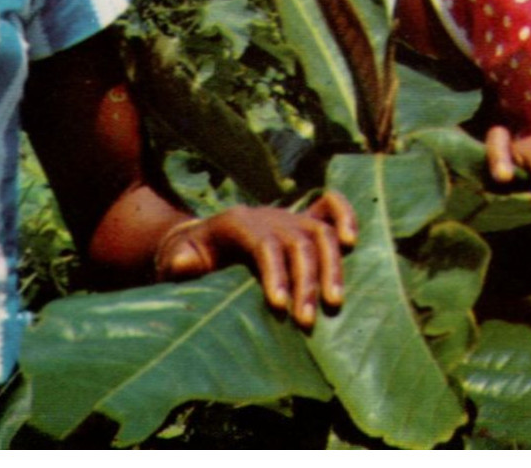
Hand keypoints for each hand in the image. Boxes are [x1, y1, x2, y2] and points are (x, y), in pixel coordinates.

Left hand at [154, 192, 357, 327]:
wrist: (201, 242)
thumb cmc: (191, 256)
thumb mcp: (178, 259)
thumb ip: (179, 261)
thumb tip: (182, 264)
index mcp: (237, 223)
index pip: (264, 245)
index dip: (275, 273)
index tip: (280, 306)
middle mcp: (268, 217)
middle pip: (297, 243)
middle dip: (305, 282)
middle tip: (306, 322)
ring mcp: (289, 217)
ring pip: (320, 233)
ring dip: (332, 267)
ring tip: (335, 302)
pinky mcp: (304, 222)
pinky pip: (330, 207)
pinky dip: (346, 217)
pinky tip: (353, 242)